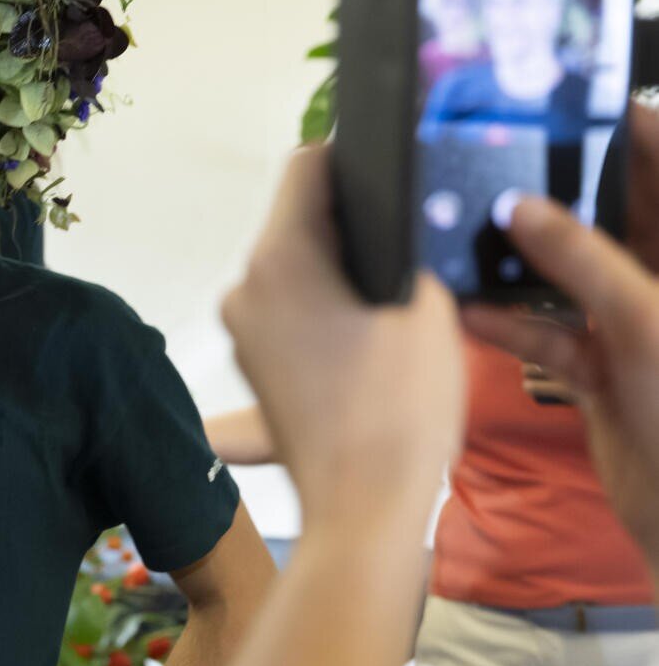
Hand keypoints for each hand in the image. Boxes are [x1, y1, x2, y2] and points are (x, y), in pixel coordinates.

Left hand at [220, 147, 463, 525]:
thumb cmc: (399, 405)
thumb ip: (403, 250)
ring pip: (289, 273)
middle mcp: (243, 286)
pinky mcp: (249, 365)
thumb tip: (390, 232)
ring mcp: (239, 329)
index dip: (347, 158)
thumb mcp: (426, 306)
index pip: (304, 167)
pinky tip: (363, 341)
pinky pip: (285, 315)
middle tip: (400, 244)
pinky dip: (319, 314)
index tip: (383, 170)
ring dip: (331, 275)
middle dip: (344, 227)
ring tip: (386, 304)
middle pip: (294, 224)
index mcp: (279, 257)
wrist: (364, 507)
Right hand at [464, 104, 658, 569]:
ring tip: (464, 221)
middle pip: (617, 212)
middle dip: (560, 186)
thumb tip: (518, 205)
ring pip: (574, 271)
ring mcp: (637, 325)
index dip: (632, 126)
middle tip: (494, 148)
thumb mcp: (644, 321)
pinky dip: (510, 322)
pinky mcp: (603, 368)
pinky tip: (464, 309)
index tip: (570, 94)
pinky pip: (550, 331)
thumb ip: (582, 258)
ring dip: (523, 257)